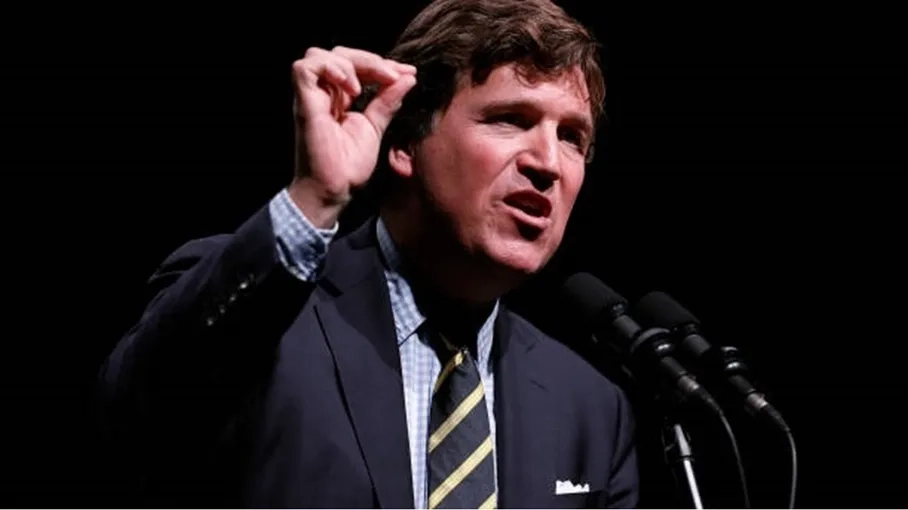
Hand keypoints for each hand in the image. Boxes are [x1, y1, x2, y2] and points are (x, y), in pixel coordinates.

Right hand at [289, 46, 416, 225]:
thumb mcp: (375, 127)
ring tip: (362, 87)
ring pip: (318, 55)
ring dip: (347, 63)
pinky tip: (349, 87)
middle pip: (339, 54)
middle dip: (369, 59)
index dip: (381, 64)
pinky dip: (328, 68)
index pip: (356, 65)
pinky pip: (304, 69)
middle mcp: (322, 94)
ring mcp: (311, 98)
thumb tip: (408, 78)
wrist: (335, 190)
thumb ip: (388, 101)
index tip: (407, 72)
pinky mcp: (304, 104)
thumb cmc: (349, 165)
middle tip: (391, 75)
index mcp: (338, 98)